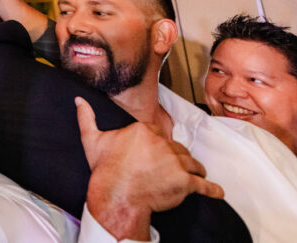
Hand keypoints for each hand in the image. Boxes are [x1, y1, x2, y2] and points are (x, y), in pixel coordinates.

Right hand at [76, 97, 222, 239]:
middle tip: (173, 167)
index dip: (157, 145)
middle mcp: (162, 143)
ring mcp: (175, 162)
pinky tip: (217, 192)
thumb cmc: (105, 169)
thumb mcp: (93, 141)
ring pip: (191, 163)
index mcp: (143, 131)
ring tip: (195, 175)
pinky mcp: (185, 181)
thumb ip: (86, 118)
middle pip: (176, 148)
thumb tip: (78, 101)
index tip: (155, 152)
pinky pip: (203, 185)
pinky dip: (212, 189)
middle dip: (176, 157)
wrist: (116, 194)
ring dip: (194, 170)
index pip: (158, 134)